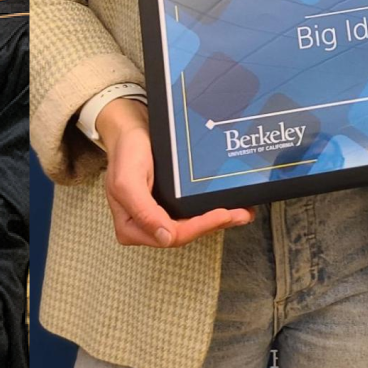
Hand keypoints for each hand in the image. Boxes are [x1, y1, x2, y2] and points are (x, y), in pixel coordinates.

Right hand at [92, 97, 250, 247]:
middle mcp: (146, 225)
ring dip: (218, 220)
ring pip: (193, 225)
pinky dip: (212, 210)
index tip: (222, 214)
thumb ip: (143, 211)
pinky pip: (193, 212)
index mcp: (131, 227)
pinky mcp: (171, 204)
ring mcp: (160, 215)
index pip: (171, 236)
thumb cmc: (126, 153)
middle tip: (238, 214)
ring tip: (241, 212)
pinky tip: (229, 205)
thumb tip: (165, 237)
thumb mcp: (128, 181)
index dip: (199, 228)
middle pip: (186, 233)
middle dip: (214, 224)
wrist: (131, 130)